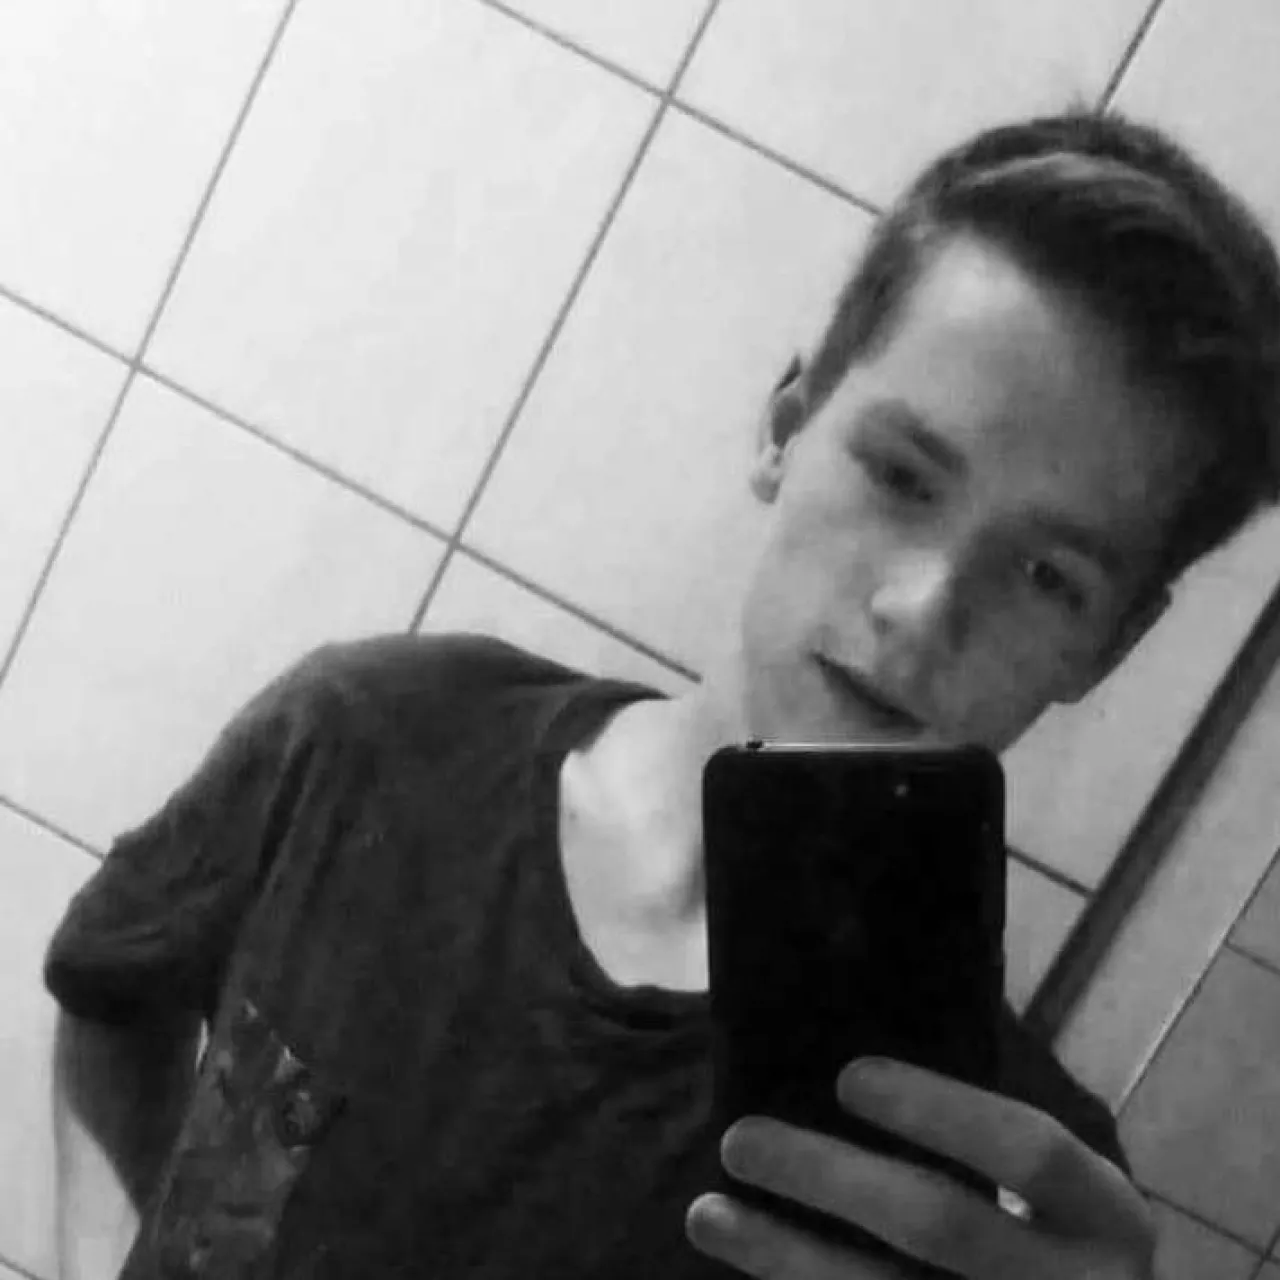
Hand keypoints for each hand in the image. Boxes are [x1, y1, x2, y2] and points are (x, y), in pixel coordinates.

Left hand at [686, 1057, 1156, 1277]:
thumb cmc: (1053, 1238)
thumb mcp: (1053, 1191)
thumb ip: (982, 1136)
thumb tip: (849, 1039)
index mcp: (1107, 1216)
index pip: (1027, 1149)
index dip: (937, 1108)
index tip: (848, 1076)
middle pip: (940, 1224)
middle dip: (828, 1178)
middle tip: (740, 1139)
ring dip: (783, 1256)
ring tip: (706, 1213)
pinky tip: (747, 1262)